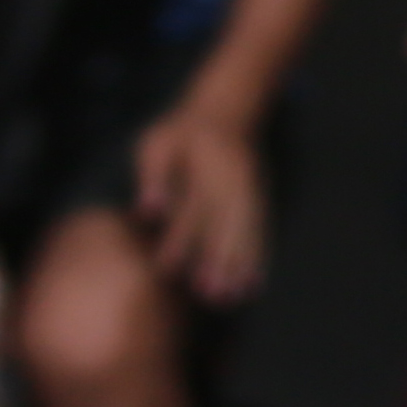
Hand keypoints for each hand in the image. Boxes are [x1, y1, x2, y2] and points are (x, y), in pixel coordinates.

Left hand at [134, 104, 269, 306]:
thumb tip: (146, 212)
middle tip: (208, 295)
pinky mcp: (258, 199)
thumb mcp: (155, 142)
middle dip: (218, 262)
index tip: (165, 268)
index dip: (180, 239)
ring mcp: (250, 191)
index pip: (193, 208)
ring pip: (247, 231)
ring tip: (232, 297)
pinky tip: (253, 283)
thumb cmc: (179, 130)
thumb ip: (152, 176)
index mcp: (207, 166)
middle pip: (226, 225)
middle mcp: (234, 181)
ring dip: (240, 265)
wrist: (223, 109)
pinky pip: (261, 231)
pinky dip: (258, 257)